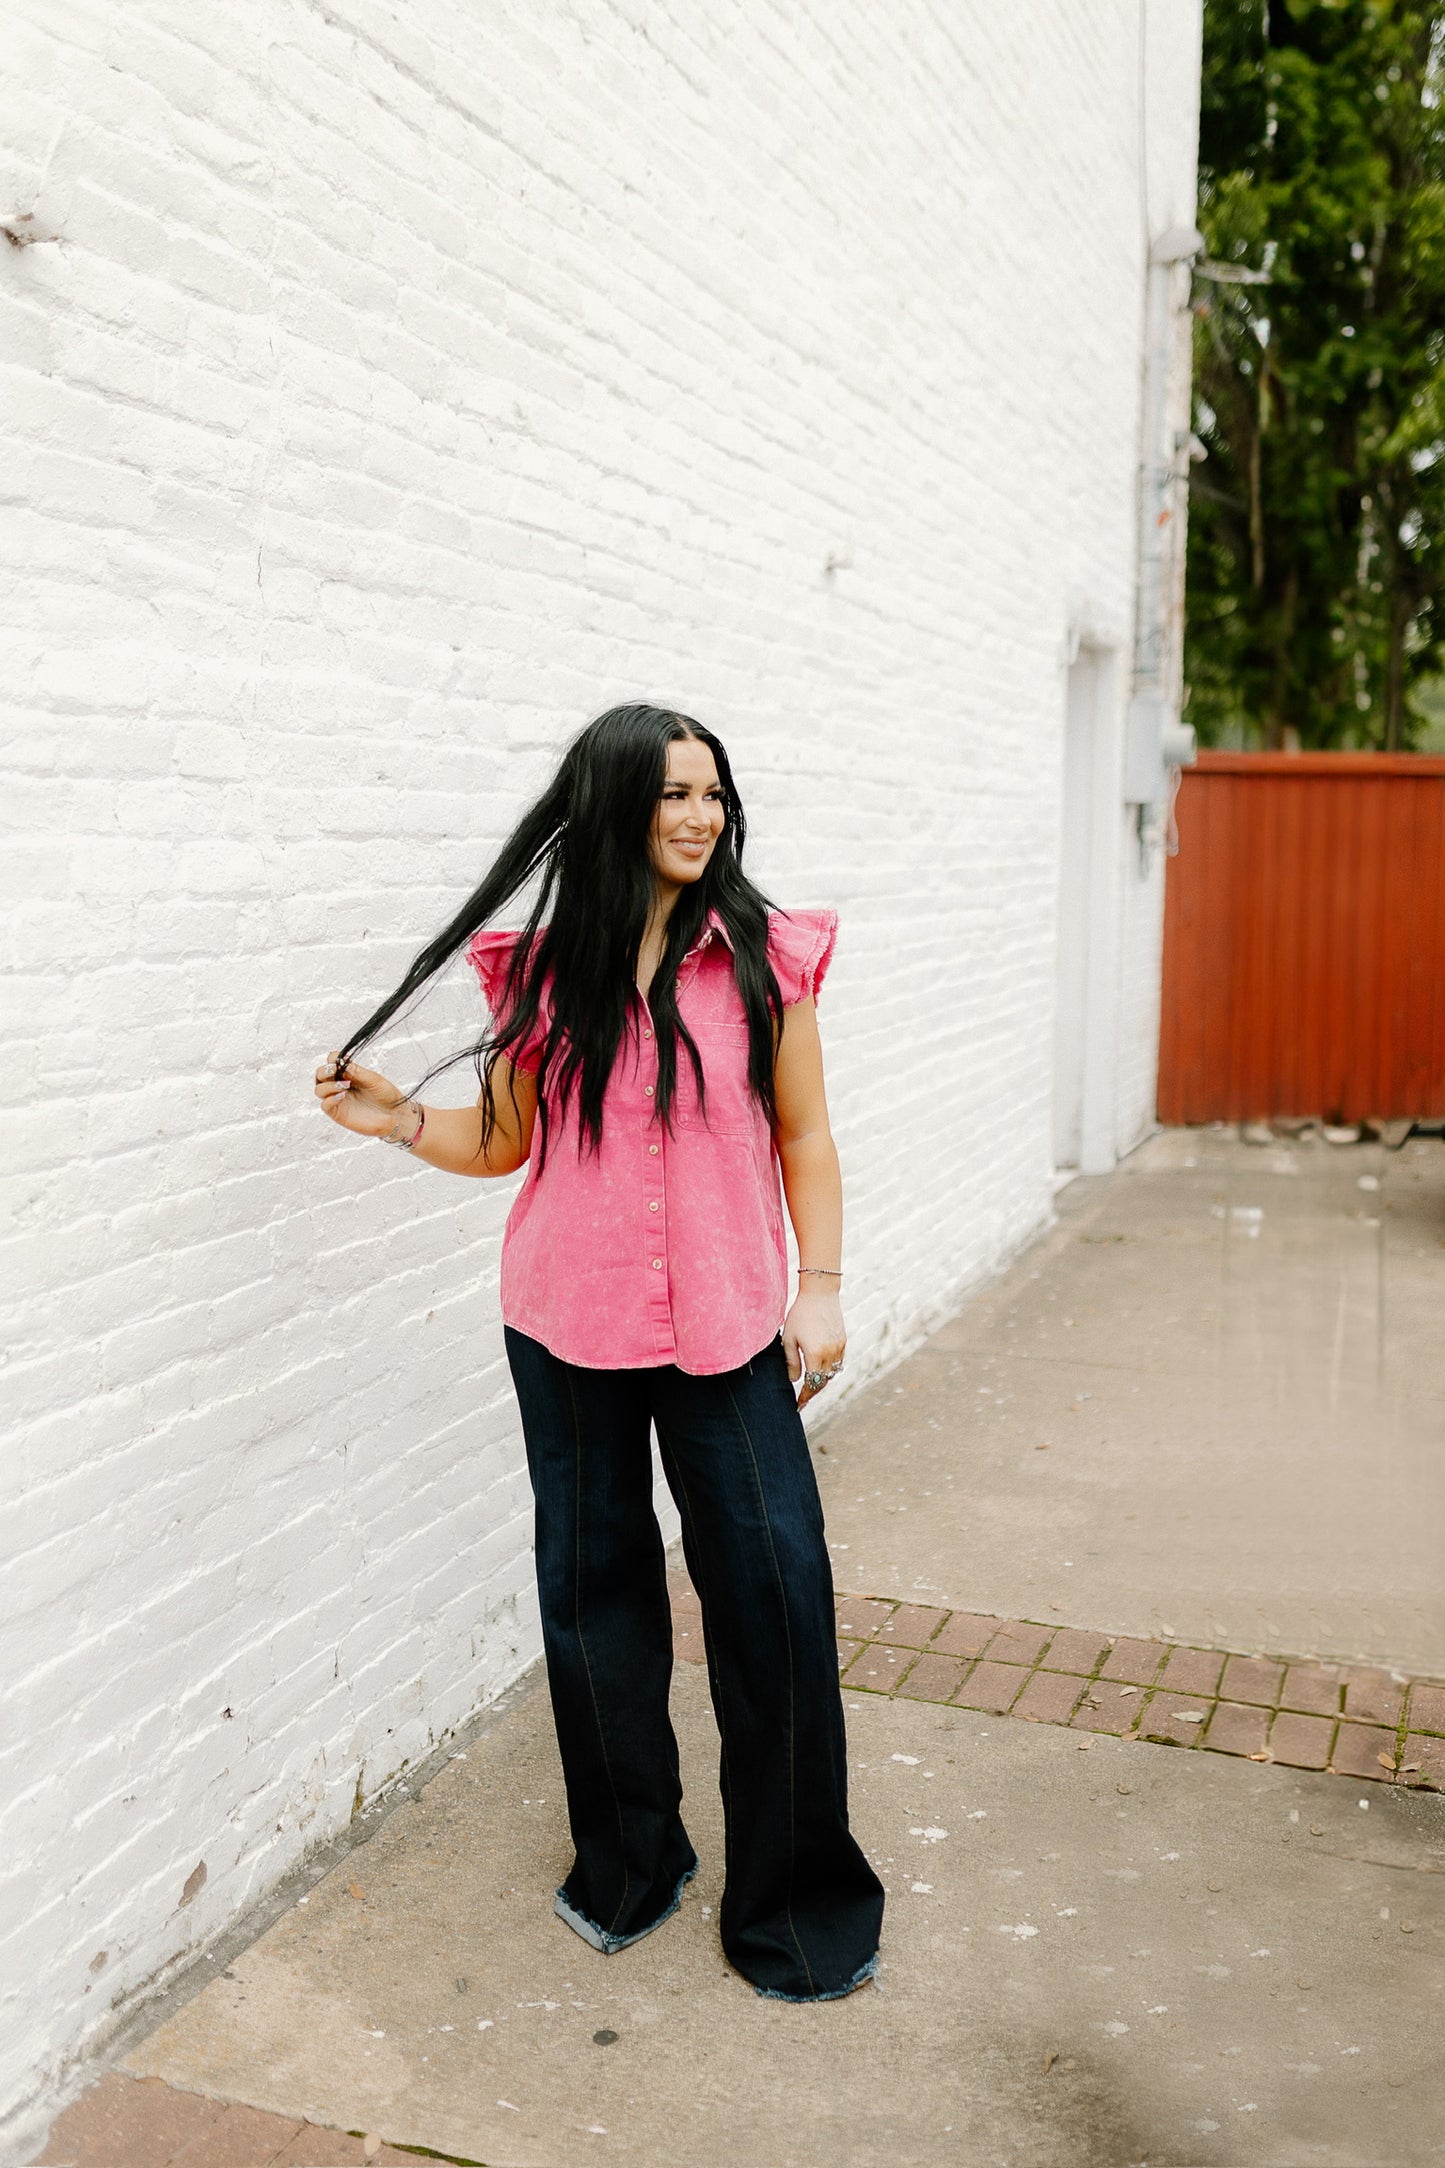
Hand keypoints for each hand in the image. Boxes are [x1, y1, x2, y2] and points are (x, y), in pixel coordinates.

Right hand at [313, 1052, 406, 1137]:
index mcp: (348, 1074)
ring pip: (319, 1089)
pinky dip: (330, 1099)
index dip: (332, 1059)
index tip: (340, 1059)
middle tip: (336, 1070)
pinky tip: (342, 1096)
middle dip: (324, 1070)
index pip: (332, 1063)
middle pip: (320, 1075)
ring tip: (345, 1085)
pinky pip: (325, 1105)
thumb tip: (341, 1061)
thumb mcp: (373, 1079)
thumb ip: (356, 1071)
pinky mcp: (338, 1113)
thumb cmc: (387, 1096)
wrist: (395, 1115)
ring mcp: (338, 1100)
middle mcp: (340, 1085)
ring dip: (328, 1085)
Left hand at [783, 1288, 844, 1407]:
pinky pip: (838, 1362)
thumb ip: (791, 1362)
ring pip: (832, 1373)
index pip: (811, 1384)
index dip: (805, 1397)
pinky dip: (829, 1369)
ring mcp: (839, 1348)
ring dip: (822, 1380)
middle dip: (813, 1391)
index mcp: (815, 1354)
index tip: (798, 1405)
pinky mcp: (843, 1342)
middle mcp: (830, 1354)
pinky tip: (820, 1369)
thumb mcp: (789, 1338)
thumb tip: (794, 1380)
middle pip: (823, 1381)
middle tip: (803, 1398)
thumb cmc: (800, 1314)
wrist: (820, 1294)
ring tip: (810, 1385)